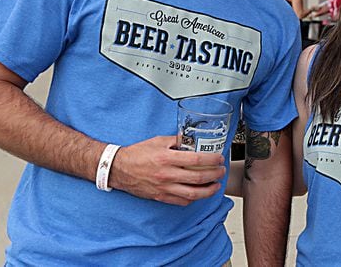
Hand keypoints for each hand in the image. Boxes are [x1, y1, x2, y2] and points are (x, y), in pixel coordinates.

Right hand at [108, 136, 225, 205]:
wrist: (118, 169)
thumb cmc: (137, 154)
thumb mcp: (158, 141)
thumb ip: (176, 140)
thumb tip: (192, 139)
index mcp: (167, 158)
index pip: (196, 159)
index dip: (212, 159)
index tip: (219, 158)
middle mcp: (167, 174)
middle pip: (198, 177)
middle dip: (215, 174)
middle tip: (221, 171)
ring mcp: (164, 188)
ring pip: (193, 193)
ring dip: (209, 190)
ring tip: (216, 185)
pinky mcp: (160, 197)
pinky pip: (181, 201)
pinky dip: (193, 198)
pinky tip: (200, 193)